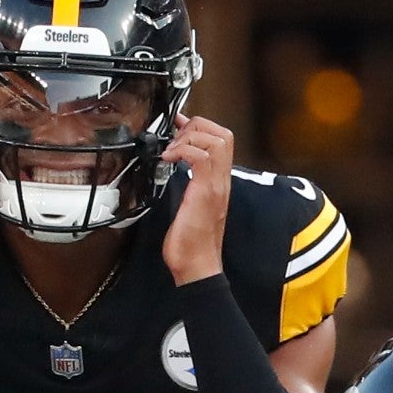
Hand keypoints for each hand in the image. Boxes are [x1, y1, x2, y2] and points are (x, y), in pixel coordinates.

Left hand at [160, 114, 233, 284]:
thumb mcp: (190, 205)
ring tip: (172, 150)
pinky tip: (169, 159)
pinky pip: (201, 157)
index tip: (179, 125)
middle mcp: (221, 181)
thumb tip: (174, 169)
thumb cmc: (191, 243)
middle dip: (196, 125)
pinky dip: (183, 150)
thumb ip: (189, 185)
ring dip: (190, 136)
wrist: (196, 266)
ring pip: (216, 140)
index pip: (222, 140)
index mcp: (218, 182)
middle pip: (223, 134)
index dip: (201, 126)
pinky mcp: (205, 192)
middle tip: (175, 137)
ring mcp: (215, 186)